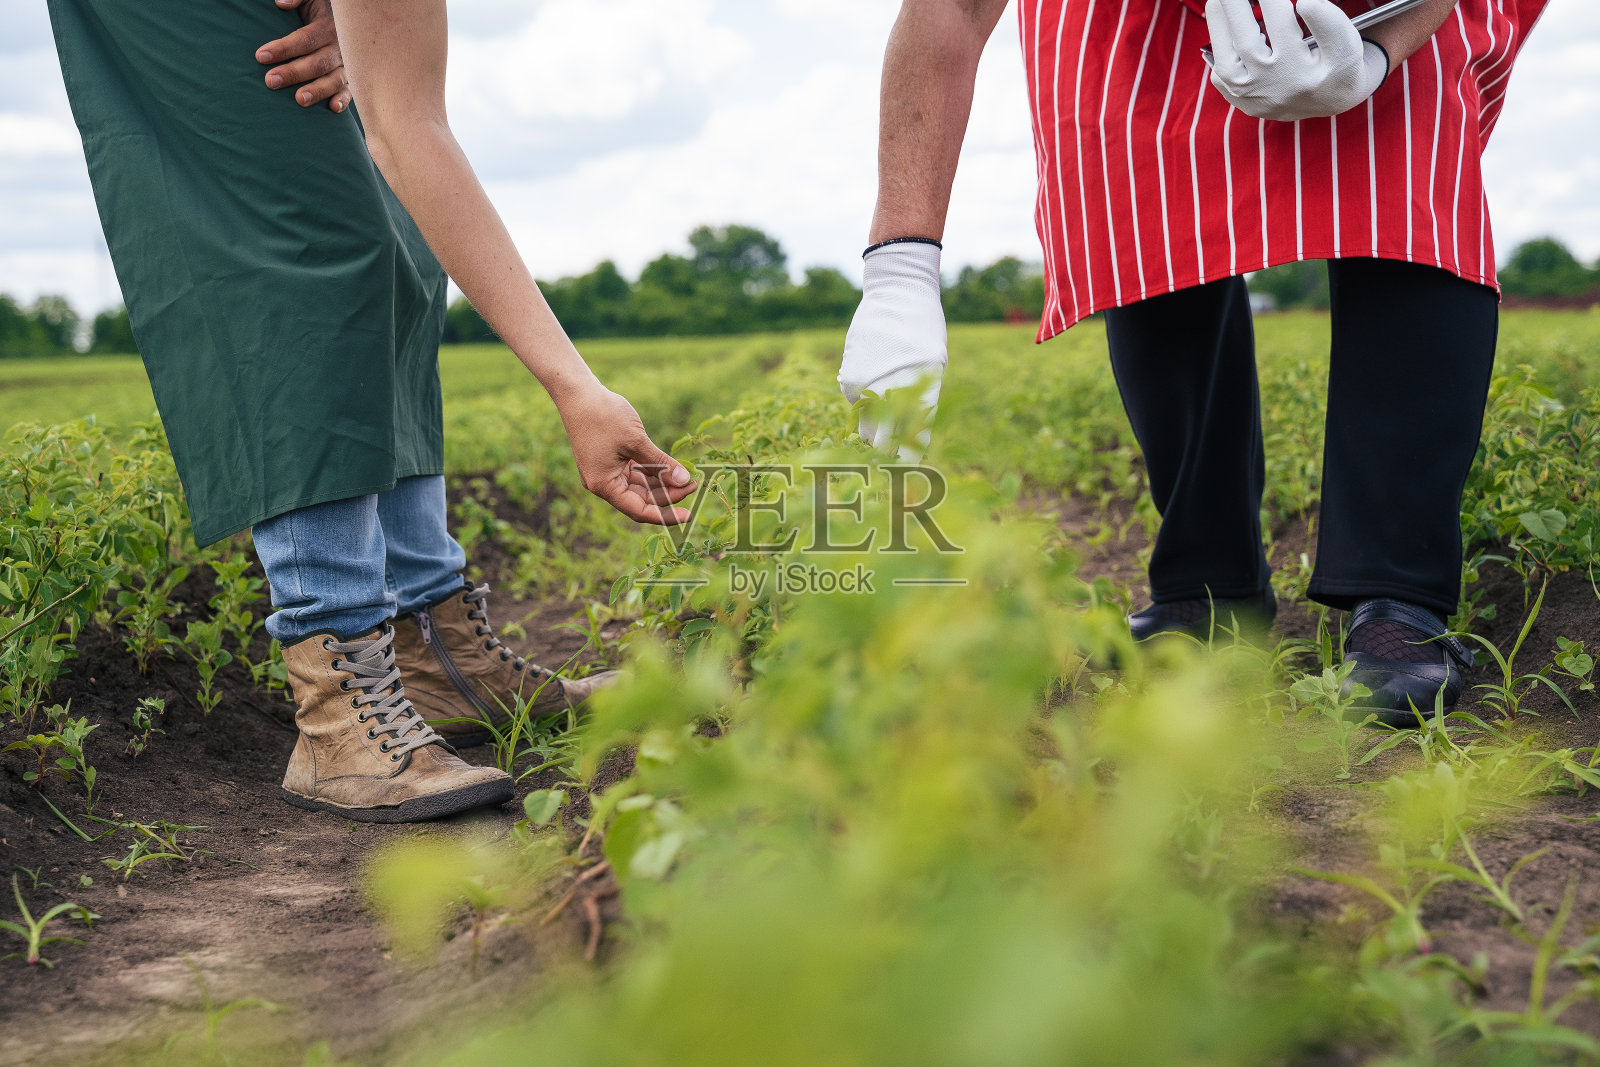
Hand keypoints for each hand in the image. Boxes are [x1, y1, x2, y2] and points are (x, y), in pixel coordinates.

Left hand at [256, 0, 351, 111]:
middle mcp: (339, 47)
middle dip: (293, 72)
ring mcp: (347, 64)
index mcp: (328, 26)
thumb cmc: (321, 10)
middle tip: (271, 81)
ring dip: (317, 90)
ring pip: (334, 79)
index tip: (261, 56)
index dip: (284, 48)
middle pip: (317, 62)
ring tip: (299, 99)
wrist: (349, 22)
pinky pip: (350, 90)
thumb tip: (280, 3)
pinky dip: (344, 99)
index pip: (305, 39)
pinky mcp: (352, 78)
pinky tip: (332, 108)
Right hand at [555, 386, 696, 525]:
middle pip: (641, 499)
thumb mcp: (637, 441)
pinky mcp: (609, 460)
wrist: (578, 393)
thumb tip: (685, 481)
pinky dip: (652, 471)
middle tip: (694, 484)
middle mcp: (602, 483)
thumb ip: (661, 464)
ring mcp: (605, 472)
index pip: (639, 510)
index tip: (689, 515)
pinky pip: (634, 473)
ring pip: (640, 487)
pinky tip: (670, 467)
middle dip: (668, 494)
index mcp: (604, 485)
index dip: (666, 515)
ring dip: (662, 482)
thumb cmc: (603, 416)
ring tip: (687, 475)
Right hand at [838, 242, 946, 455]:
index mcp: (921, 389)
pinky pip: (856, 402)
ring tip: (876, 435)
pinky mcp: (850, 376)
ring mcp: (867, 384)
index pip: (915, 437)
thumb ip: (919, 397)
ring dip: (871, 431)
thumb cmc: (922, 329)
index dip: (909, 460)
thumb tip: (905, 431)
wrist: (897, 292)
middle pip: (883, 439)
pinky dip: (863, 402)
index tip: (906, 476)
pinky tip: (871, 384)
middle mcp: (891, 389)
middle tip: (884, 467)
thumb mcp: (932, 363)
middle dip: (883, 455)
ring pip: (865, 423)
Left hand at [1205, 0, 1388, 121]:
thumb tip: (1302, 2)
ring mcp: (1249, 95)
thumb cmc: (1338, 68)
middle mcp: (1269, 86)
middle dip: (1235, 5)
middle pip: (1245, 38)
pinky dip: (1219, 43)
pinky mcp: (1237, 98)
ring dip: (1218, 22)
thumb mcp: (1346, 44)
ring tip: (1220, 0)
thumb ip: (1327, 20)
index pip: (1279, 20)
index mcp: (1297, 70)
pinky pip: (1219, 69)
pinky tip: (1225, 23)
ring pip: (1224, 54)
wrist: (1330, 104)